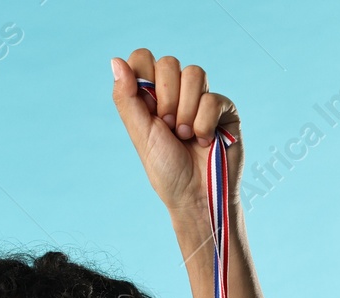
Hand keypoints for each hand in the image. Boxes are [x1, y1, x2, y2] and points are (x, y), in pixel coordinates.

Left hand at [109, 51, 242, 223]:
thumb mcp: (140, 133)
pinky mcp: (224, 108)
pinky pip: (213, 98)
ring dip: (186, 111)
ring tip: (185, 136)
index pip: (143, 59)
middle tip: (167, 127)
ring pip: (194, 73)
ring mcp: (202, 98)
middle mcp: (176, 93)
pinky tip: (203, 141)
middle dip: (166, 99)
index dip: (144, 77)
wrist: (195, 195)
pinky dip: (204, 123)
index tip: (147, 109)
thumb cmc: (166, 170)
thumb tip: (115, 61)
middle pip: (169, 63)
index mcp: (151, 96)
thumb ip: (126, 97)